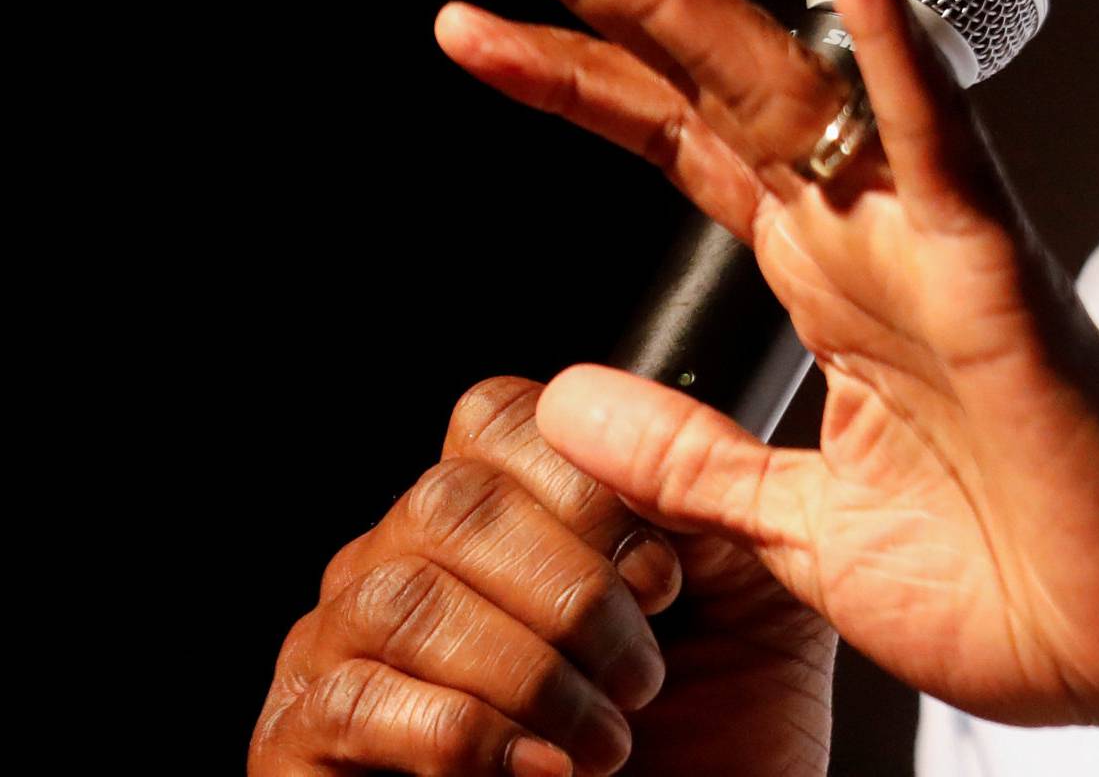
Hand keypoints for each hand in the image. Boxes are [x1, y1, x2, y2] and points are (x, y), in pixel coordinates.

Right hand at [249, 375, 677, 776]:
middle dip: (569, 592)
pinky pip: (359, 699)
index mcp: (496, 505)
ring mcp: (340, 641)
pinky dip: (467, 736)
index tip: (664, 578)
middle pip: (452, 499)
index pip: (497, 419)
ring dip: (527, 672)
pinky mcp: (302, 736)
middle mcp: (402, 552)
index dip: (587, 485)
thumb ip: (702, 494)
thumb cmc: (703, 743)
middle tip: (641, 675)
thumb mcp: (739, 602)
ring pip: (407, 595)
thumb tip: (632, 413)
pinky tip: (539, 773)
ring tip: (605, 743)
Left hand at [436, 0, 1098, 771]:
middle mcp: (859, 227)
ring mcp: (924, 235)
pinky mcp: (998, 267)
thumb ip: (688, 454)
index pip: (671, 136)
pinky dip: (895, 37)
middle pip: (706, 75)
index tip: (463, 20)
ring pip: (790, 82)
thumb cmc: (1014, 573)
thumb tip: (563, 395)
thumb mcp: (794, 525)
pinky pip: (941, 133)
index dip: (570, 73)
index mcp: (817, 272)